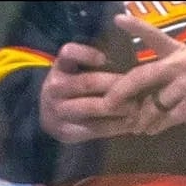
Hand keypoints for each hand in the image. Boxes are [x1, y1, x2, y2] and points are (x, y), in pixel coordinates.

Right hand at [39, 40, 155, 142]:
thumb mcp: (72, 72)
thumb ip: (90, 66)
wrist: (47, 116)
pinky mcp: (68, 131)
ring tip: (138, 107)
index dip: (86, 54)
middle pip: (87, 82)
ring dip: (119, 107)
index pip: (68, 53)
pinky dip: (117, 126)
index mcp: (60, 67)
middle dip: (115, 84)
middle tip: (137, 86)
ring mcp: (60, 110)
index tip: (105, 58)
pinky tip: (131, 124)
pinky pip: (97, 128)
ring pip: (93, 107)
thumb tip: (127, 62)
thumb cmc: (70, 89)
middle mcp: (56, 87)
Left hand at [102, 11, 185, 132]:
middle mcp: (177, 67)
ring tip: (133, 125)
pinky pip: (167, 119)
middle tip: (108, 103)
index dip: (136, 26)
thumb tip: (142, 81)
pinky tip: (150, 131)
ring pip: (152, 104)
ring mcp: (185, 89)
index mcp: (176, 52)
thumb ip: (166, 63)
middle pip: (142, 77)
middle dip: (121, 91)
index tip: (118, 19)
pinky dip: (157, 126)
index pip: (153, 35)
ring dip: (140, 118)